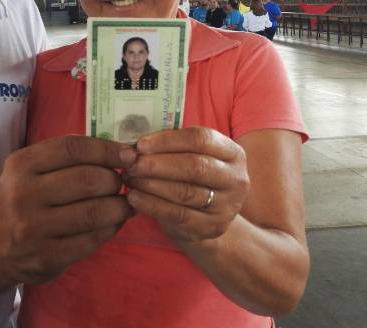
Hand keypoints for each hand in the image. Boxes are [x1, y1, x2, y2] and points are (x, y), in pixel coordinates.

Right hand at [0, 135, 135, 290]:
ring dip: (119, 206)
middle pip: (87, 179)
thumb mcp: (30, 168)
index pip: (72, 148)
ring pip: (94, 212)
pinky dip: (111, 228)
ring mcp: (34, 228)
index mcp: (21, 165)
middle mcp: (24, 194)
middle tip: (121, 182)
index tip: (128, 155)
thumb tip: (119, 153)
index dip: (107, 149)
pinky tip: (113, 222)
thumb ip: (67, 157)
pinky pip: (92, 239)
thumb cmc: (22, 197)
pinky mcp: (48, 257)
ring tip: (123, 203)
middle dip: (114, 179)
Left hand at [123, 127, 249, 242]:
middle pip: (194, 166)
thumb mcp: (192, 156)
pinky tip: (134, 197)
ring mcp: (227, 206)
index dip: (168, 140)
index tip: (140, 144)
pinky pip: (177, 215)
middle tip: (131, 163)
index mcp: (233, 153)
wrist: (207, 218)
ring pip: (185, 192)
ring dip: (152, 183)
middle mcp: (236, 179)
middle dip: (158, 164)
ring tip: (130, 178)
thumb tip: (135, 146)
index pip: (201, 139)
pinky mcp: (211, 228)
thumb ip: (171, 147)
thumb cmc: (193, 178)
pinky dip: (152, 205)